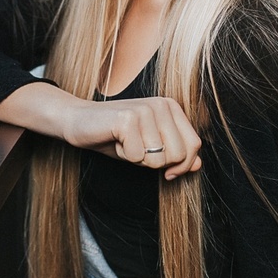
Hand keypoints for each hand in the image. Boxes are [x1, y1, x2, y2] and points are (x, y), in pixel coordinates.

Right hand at [0, 83, 201, 179]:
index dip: (182, 166)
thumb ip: (175, 154)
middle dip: (157, 164)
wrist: (78, 122)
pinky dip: (123, 156)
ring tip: (124, 143)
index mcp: (171, 107)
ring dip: (137, 159)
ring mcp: (145, 110)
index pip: (193, 145)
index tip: (167, 172)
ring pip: (157, 159)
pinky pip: (136, 157)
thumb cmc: (115, 136)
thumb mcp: (150, 148)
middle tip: (137, 151)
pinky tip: (115, 141)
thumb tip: (198, 165)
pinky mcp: (128, 119)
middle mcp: (162, 105)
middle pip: (178, 155)